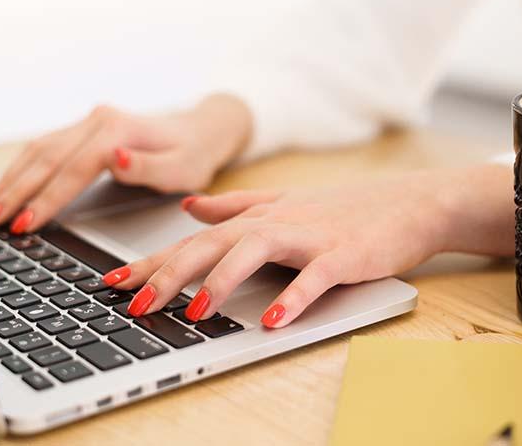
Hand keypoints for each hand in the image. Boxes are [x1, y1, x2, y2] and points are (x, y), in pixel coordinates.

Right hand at [0, 93, 251, 233]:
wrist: (201, 131)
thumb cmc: (193, 156)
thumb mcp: (183, 170)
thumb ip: (148, 168)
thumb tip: (115, 160)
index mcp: (118, 132)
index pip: (72, 169)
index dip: (46, 199)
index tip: (24, 224)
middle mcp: (98, 121)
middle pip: (46, 157)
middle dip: (16, 191)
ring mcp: (89, 122)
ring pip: (39, 150)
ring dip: (11, 179)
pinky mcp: (84, 129)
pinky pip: (45, 147)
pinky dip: (21, 168)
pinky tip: (5, 187)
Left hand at [103, 165, 514, 327]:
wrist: (409, 202)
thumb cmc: (345, 209)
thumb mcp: (284, 203)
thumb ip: (236, 205)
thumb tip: (190, 208)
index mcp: (258, 215)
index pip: (194, 239)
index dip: (152, 260)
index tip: (112, 281)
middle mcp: (276, 221)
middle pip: (212, 245)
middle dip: (169, 273)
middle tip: (134, 302)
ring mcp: (310, 237)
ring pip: (255, 252)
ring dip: (221, 281)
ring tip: (193, 311)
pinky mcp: (343, 255)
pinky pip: (315, 277)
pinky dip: (294, 297)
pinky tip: (274, 320)